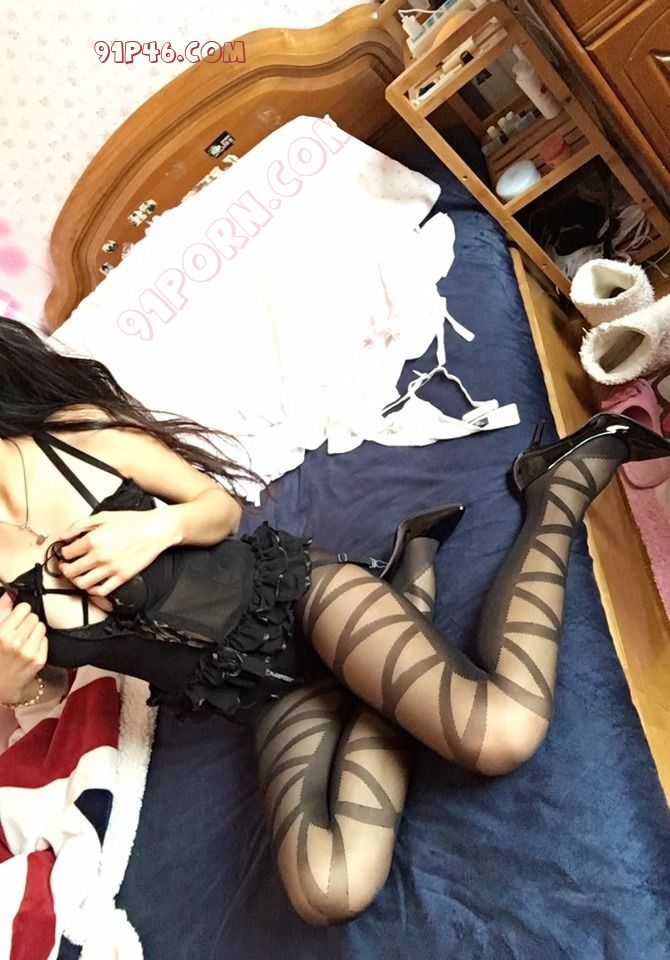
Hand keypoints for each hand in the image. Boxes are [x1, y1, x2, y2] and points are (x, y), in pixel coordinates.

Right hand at [0, 592, 47, 704]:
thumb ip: (1, 612)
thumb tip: (8, 594)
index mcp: (2, 634)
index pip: (24, 608)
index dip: (19, 611)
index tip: (16, 616)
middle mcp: (16, 642)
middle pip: (34, 616)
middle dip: (26, 621)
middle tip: (18, 630)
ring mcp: (29, 652)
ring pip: (41, 626)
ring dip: (34, 630)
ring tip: (23, 639)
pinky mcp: (39, 659)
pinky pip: (45, 639)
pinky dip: (38, 641)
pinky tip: (28, 648)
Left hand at [55, 509, 178, 597]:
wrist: (155, 530)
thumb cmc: (132, 522)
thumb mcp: (103, 516)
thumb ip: (80, 525)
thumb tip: (64, 535)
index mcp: (93, 540)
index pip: (67, 553)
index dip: (63, 553)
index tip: (65, 552)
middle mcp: (99, 556)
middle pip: (71, 571)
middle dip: (65, 569)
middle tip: (66, 565)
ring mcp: (110, 569)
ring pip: (82, 583)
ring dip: (76, 580)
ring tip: (78, 575)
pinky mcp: (121, 577)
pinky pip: (101, 591)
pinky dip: (92, 590)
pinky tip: (93, 583)